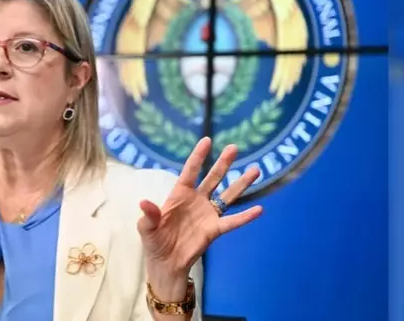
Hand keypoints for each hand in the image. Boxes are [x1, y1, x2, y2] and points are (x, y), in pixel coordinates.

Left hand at [137, 137, 262, 291]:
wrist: (166, 263)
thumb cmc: (154, 241)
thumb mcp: (146, 228)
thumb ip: (149, 215)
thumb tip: (144, 203)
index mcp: (179, 194)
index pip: (190, 171)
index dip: (198, 156)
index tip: (207, 140)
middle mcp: (196, 200)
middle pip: (213, 177)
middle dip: (223, 163)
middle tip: (234, 147)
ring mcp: (207, 213)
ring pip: (227, 195)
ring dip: (241, 183)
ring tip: (256, 170)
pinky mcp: (215, 229)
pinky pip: (232, 221)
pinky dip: (245, 217)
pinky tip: (259, 209)